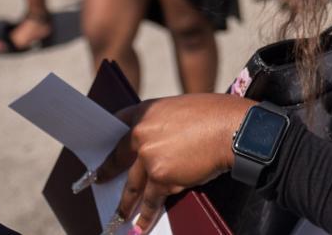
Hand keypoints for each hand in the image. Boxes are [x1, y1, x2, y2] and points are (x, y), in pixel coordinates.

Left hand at [93, 94, 254, 232]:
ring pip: (133, 185)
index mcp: (147, 110)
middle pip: (119, 157)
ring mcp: (149, 156)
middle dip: (107, 172)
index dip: (112, 136)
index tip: (104, 148)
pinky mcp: (161, 177)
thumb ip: (166, 123)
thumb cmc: (217, 114)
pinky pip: (151, 200)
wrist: (233, 128)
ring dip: (126, 203)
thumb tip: (163, 141)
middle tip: (98, 181)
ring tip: (121, 215)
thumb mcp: (184, 108)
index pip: (118, 122)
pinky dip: (146, 216)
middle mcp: (141, 133)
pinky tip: (141, 226)